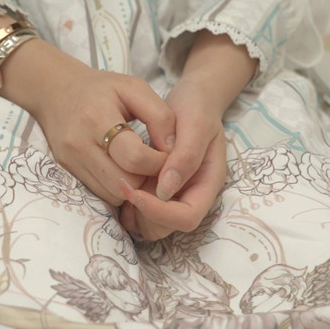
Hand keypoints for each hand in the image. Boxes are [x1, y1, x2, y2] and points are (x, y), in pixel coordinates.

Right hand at [1, 41, 175, 205]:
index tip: (166, 154)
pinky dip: (118, 186)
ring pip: (113, 194)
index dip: (158, 162)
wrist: (55, 91)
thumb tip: (174, 150)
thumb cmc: (101, 88)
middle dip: (146, 178)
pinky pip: (101, 194)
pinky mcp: (68, 171)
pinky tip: (124, 170)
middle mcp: (80, 144)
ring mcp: (71, 161)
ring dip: (133, 186)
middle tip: (155, 164)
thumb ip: (160, 116)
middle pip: (124, 182)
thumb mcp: (134, 88)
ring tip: (140, 167)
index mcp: (97, 118)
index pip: (134, 157)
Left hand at [118, 78, 226, 239]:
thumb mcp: (196, 123)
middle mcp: (191, 195)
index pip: (188, 217)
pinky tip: (122, 183)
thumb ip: (186, 155)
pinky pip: (140, 214)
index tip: (136, 192)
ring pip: (151, 225)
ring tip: (123, 183)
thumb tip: (166, 189)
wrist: (192, 100)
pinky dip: (128, 207)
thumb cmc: (196, 108)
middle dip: (144, 214)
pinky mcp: (157, 191)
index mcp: (207, 184)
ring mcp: (174, 196)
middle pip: (167, 227)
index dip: (161, 212)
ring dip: (134, 213)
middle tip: (126, 186)